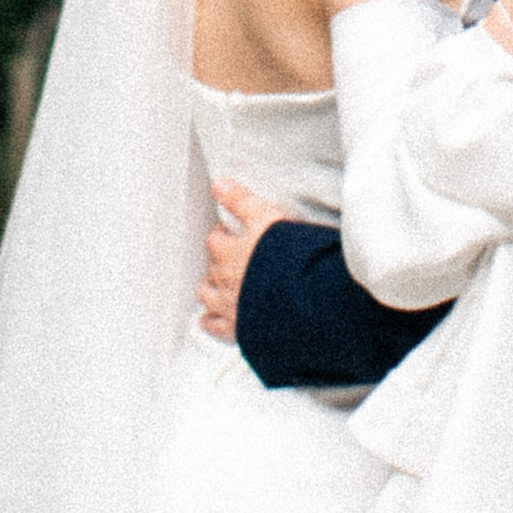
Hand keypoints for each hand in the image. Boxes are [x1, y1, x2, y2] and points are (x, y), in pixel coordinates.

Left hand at [198, 177, 289, 342]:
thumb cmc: (289, 257)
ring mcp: (230, 306)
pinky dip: (210, 321)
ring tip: (218, 284)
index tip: (230, 233)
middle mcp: (224, 279)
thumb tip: (218, 184)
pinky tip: (212, 319)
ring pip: (207, 296)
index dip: (222, 235)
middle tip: (229, 257)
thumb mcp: (266, 216)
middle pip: (211, 267)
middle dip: (217, 261)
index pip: (215, 240)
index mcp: (230, 252)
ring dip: (210, 288)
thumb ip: (240, 200)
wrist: (304, 298)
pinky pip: (214, 327)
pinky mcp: (239, 329)